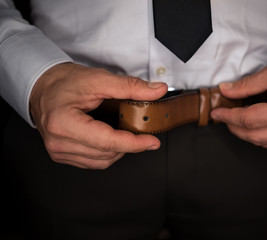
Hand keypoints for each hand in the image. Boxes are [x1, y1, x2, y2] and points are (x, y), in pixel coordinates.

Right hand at [30, 63, 167, 168]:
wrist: (43, 86)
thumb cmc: (65, 82)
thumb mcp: (98, 79)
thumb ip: (130, 86)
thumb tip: (157, 90)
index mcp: (64, 123)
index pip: (108, 142)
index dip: (134, 143)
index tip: (152, 141)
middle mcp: (59, 143)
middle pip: (107, 154)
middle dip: (129, 145)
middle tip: (142, 132)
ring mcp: (58, 151)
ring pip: (101, 162)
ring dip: (119, 150)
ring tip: (124, 133)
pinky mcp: (61, 155)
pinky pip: (92, 162)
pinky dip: (107, 153)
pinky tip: (111, 139)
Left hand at [211, 52, 266, 147]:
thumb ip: (248, 84)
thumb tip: (227, 90)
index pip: (250, 119)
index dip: (229, 116)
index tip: (217, 112)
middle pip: (254, 136)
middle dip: (234, 127)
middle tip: (223, 116)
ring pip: (264, 142)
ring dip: (246, 133)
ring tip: (236, 120)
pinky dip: (260, 135)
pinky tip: (253, 125)